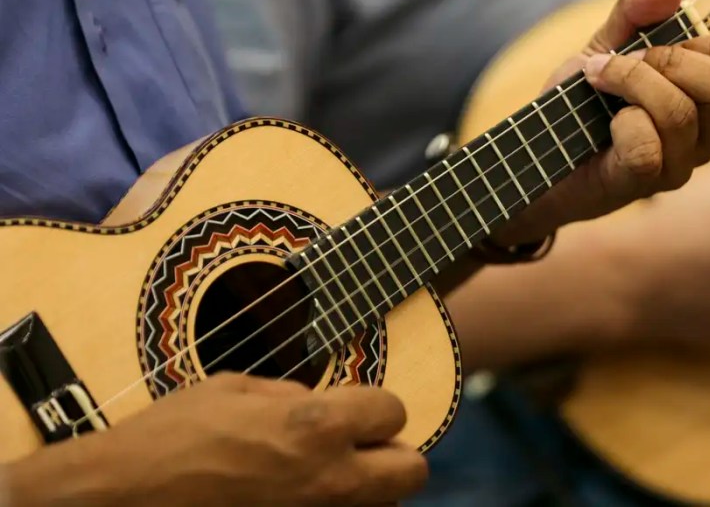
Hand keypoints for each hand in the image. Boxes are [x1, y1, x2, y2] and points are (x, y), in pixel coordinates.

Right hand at [7, 374, 426, 505]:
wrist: (122, 499)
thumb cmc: (170, 436)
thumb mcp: (232, 388)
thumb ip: (291, 394)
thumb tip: (319, 402)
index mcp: (316, 425)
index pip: (395, 410)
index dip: (374, 407)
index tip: (354, 409)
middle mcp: (329, 477)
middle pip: (412, 470)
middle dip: (392, 453)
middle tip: (360, 447)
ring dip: (366, 489)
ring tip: (325, 476)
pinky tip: (300, 499)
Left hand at [492, 0, 709, 244]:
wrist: (537, 153)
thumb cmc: (580, 102)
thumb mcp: (606, 43)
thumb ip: (636, 10)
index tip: (676, 37)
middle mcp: (708, 130)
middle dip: (672, 60)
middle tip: (628, 59)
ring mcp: (681, 161)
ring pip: (681, 112)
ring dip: (631, 82)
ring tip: (600, 81)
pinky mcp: (646, 182)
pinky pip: (647, 144)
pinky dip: (620, 123)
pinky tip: (605, 125)